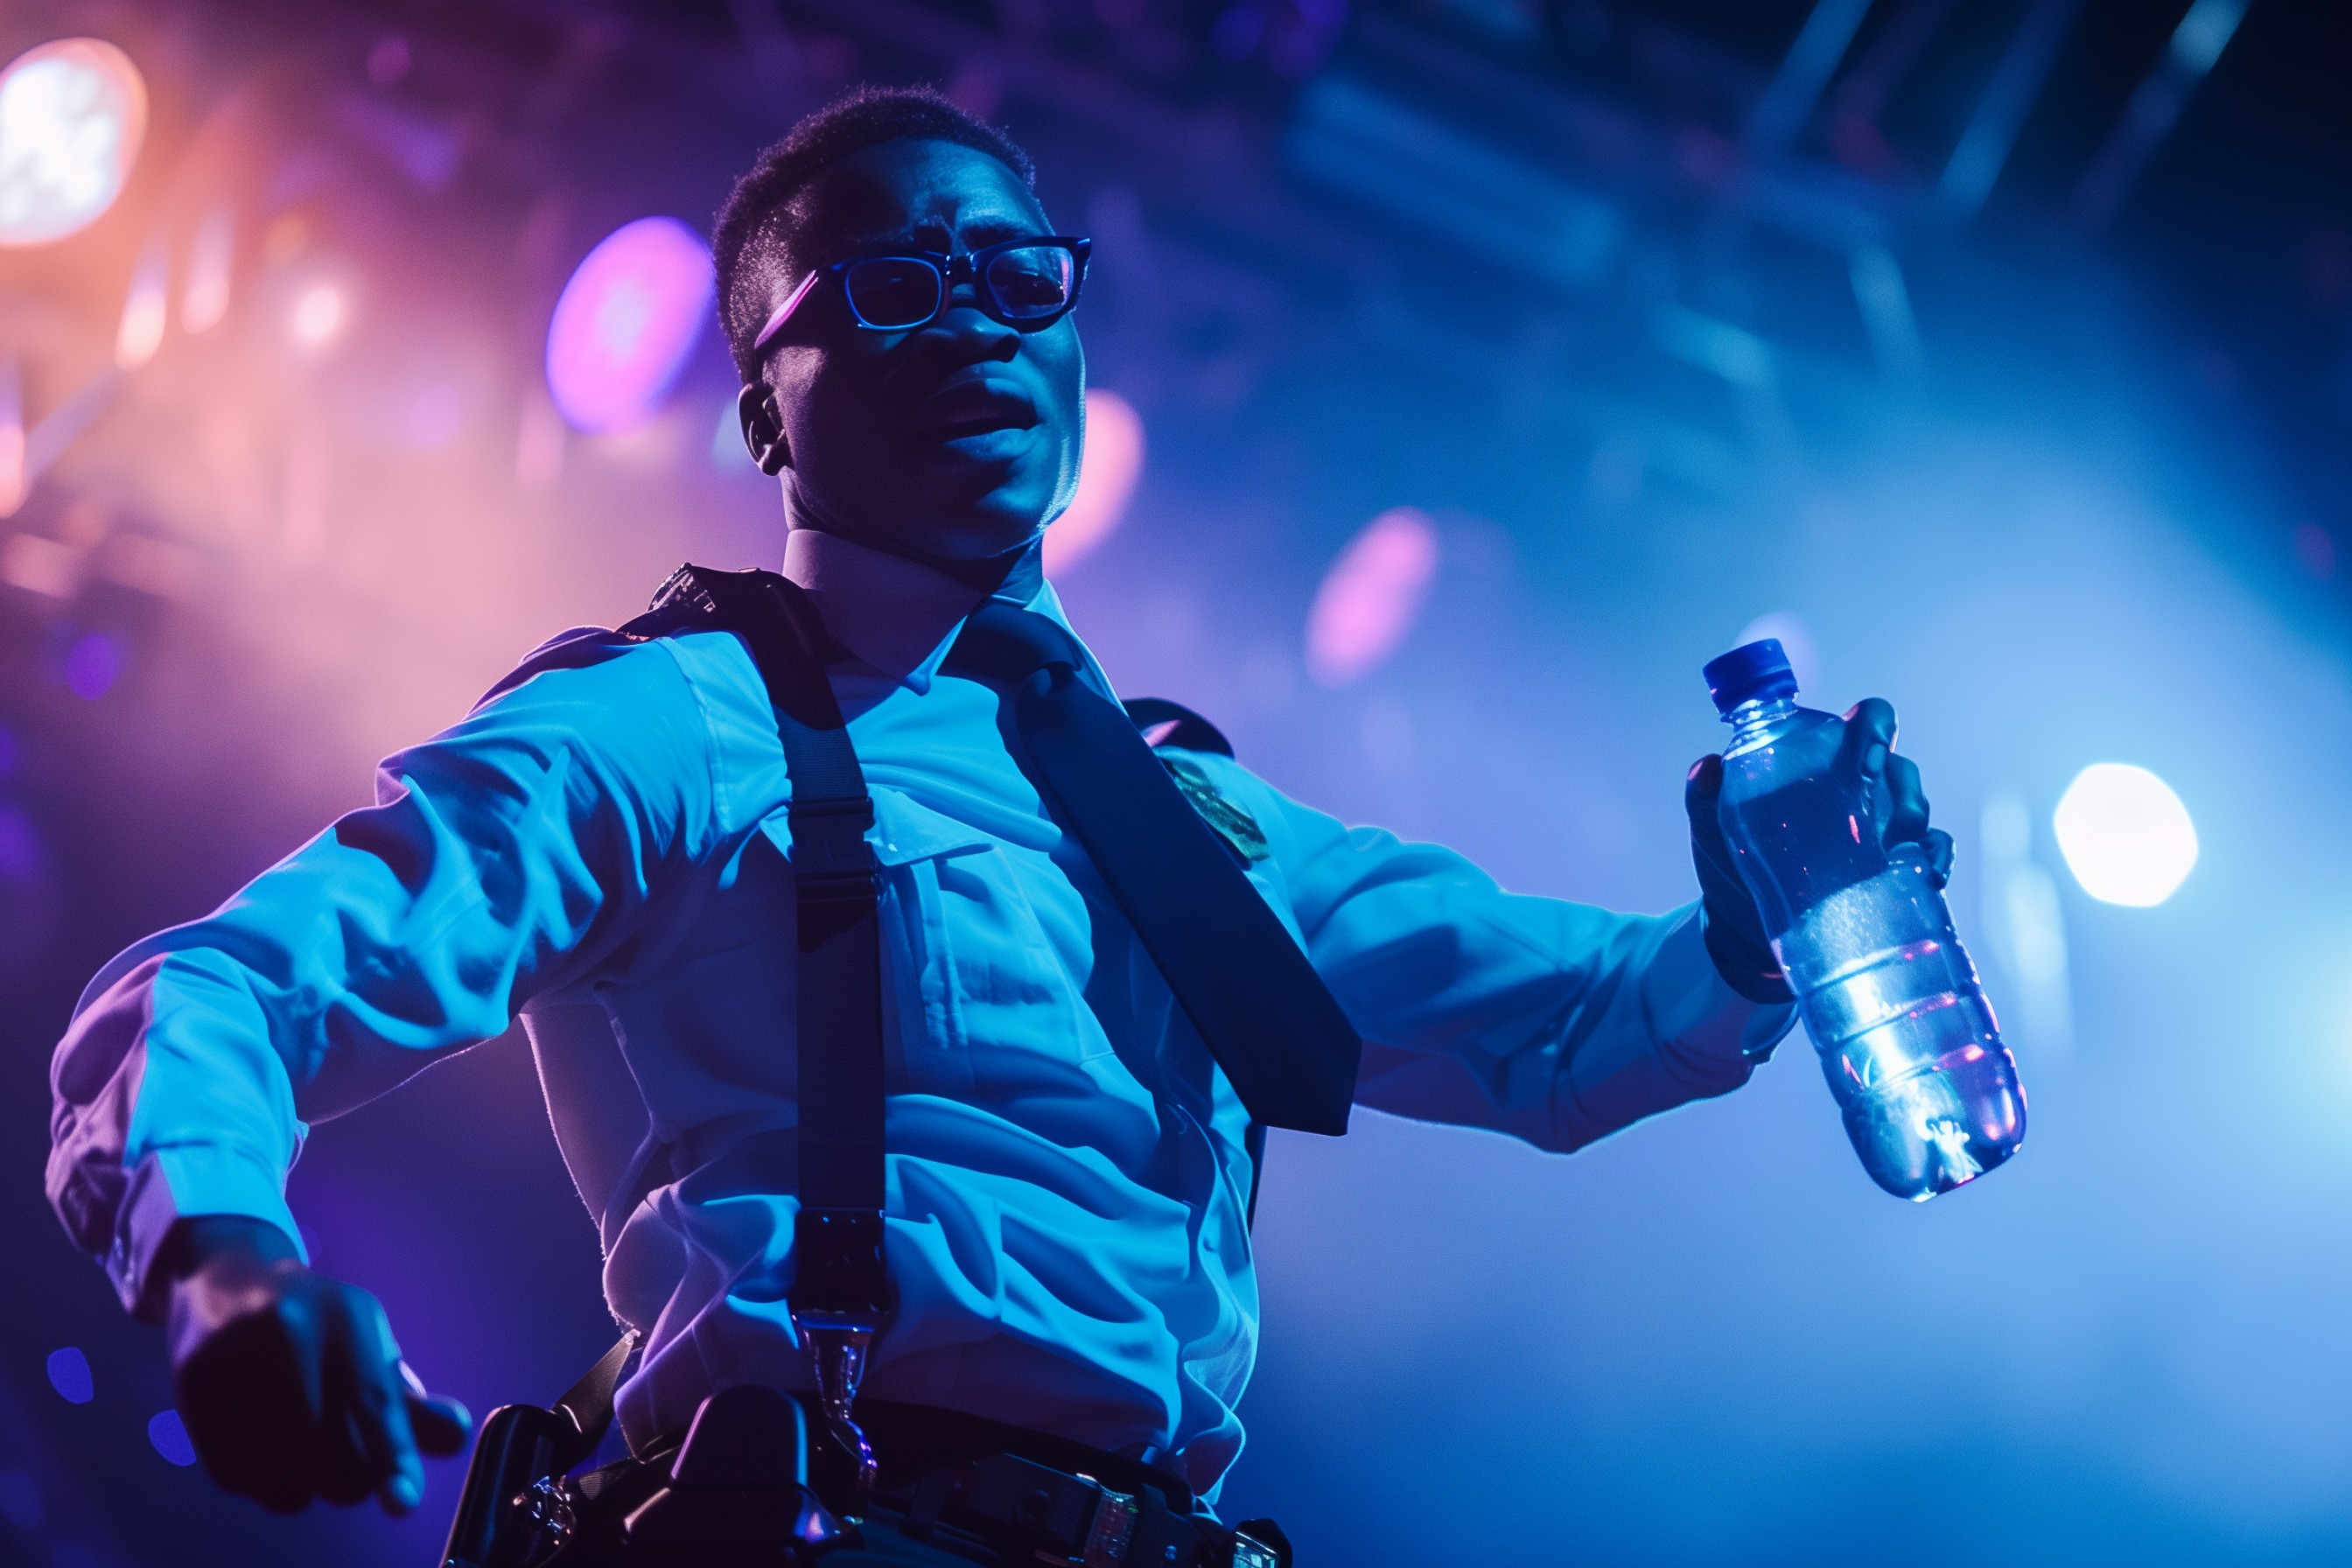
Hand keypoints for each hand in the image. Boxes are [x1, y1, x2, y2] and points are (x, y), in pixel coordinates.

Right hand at [161, 1217, 470, 1514]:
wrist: (224, 1283)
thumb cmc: (315, 1327)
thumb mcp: (369, 1347)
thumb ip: (409, 1403)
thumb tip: (456, 1437)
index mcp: (348, 1317)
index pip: (375, 1400)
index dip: (393, 1455)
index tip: (403, 1503)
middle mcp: (290, 1332)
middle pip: (335, 1455)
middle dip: (350, 1478)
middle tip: (341, 1452)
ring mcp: (235, 1360)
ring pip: (285, 1477)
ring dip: (302, 1484)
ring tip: (300, 1442)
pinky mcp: (193, 1391)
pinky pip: (237, 1477)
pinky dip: (258, 1477)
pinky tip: (259, 1439)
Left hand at [1686, 698, 1952, 1004]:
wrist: (1742, 932)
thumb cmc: (1732, 866)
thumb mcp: (1713, 831)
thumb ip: (1704, 798)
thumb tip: (1705, 768)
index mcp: (1824, 763)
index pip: (1865, 723)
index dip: (1875, 727)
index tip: (1864, 758)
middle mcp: (1862, 789)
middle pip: (1900, 769)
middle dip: (1902, 788)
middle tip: (1887, 816)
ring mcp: (1881, 830)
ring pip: (1917, 810)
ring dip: (1918, 824)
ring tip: (1899, 850)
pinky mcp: (1893, 870)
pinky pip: (1930, 854)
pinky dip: (1935, 860)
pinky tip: (1929, 876)